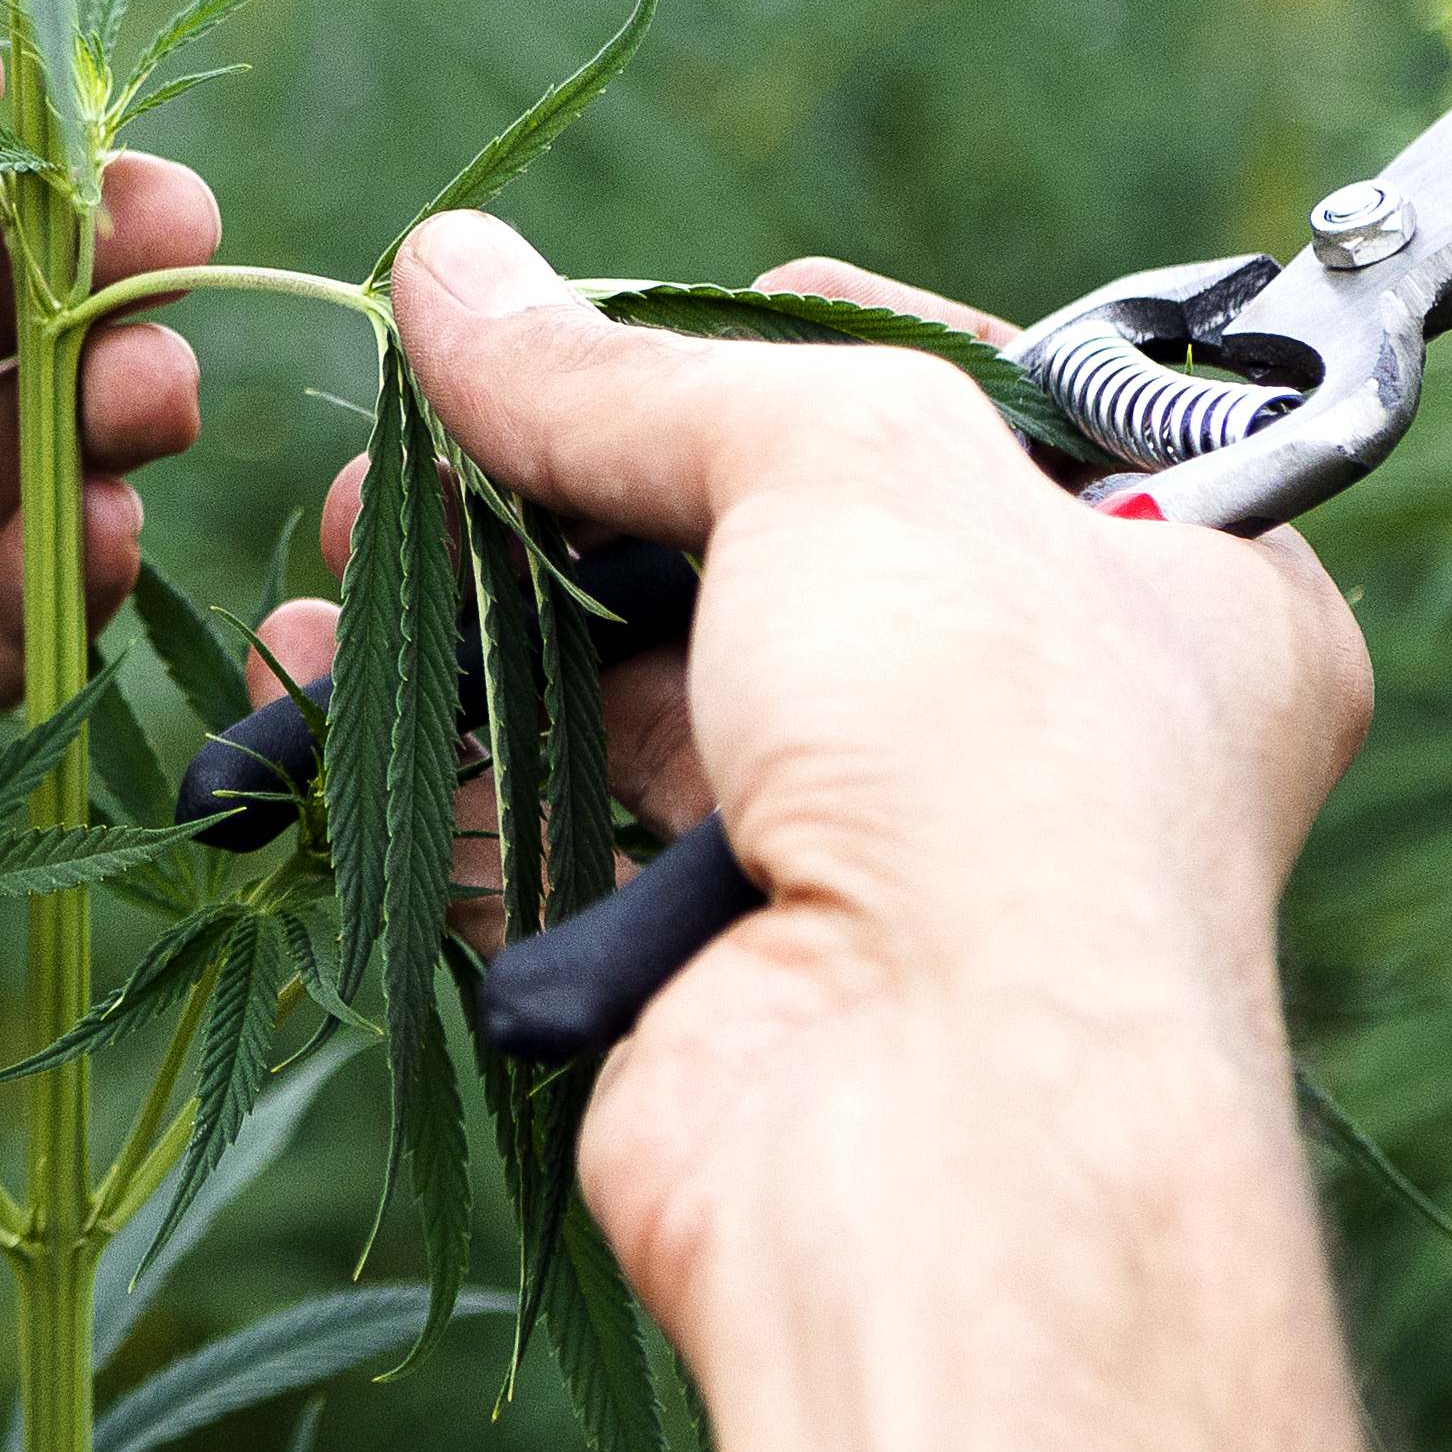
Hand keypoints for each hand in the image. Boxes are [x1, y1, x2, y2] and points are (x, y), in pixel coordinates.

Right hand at [275, 226, 1451, 1451]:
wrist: (952, 1176)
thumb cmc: (998, 804)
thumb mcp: (843, 489)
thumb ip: (635, 376)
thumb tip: (440, 274)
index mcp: (1144, 608)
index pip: (956, 432)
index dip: (786, 358)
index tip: (626, 313)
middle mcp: (1001, 750)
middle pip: (746, 564)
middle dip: (570, 493)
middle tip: (420, 412)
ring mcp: (830, 895)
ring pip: (601, 710)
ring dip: (456, 630)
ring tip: (316, 565)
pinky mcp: (674, 1008)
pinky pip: (514, 852)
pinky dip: (415, 783)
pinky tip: (307, 711)